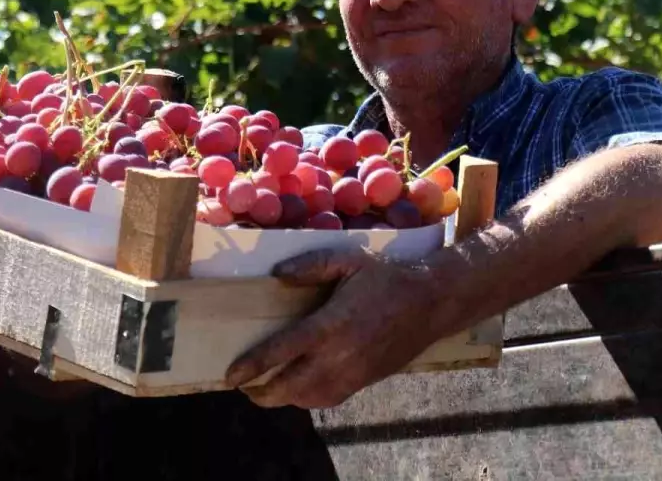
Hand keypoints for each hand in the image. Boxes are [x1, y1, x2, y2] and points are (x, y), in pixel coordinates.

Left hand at [224, 246, 445, 409]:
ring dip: (282, 399)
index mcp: (332, 324)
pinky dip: (307, 400)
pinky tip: (298, 389)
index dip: (254, 365)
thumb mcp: (348, 260)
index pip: (283, 351)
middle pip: (290, 387)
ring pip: (308, 399)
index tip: (232, 374)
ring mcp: (353, 373)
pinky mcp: (364, 382)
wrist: (430, 304)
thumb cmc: (386, 279)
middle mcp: (340, 355)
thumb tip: (276, 274)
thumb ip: (311, 265)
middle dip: (261, 393)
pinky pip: (329, 400)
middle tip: (242, 386)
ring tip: (264, 390)